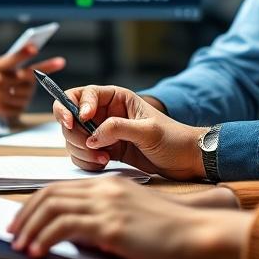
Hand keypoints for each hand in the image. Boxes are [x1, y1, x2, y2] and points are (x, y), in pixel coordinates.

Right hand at [0, 44, 65, 119]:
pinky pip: (22, 106)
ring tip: (20, 88)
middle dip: (39, 73)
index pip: (12, 59)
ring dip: (29, 91)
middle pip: (28, 77)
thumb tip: (36, 60)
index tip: (34, 48)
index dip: (23, 53)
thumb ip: (11, 63)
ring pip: (27, 93)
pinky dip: (22, 103)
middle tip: (55, 64)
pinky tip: (14, 99)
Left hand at [7, 177, 250, 258]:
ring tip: (19, 246)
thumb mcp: (129, 218)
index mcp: (108, 185)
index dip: (35, 202)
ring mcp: (106, 205)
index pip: (60, 187)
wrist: (193, 233)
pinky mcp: (109, 225)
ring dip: (30, 228)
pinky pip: (64, 227)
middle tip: (12, 233)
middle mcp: (103, 189)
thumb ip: (103, 218)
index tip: (22, 220)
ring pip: (52, 208)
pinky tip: (37, 252)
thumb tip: (73, 234)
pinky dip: (44, 238)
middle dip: (25, 214)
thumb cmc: (166, 231)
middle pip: (50, 194)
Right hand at [54, 85, 207, 180]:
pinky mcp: (105, 150)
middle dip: (76, 134)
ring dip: (82, 150)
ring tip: (103, 159)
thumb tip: (92, 135)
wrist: (186, 160)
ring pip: (74, 138)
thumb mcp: (148, 131)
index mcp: (117, 98)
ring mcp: (104, 133)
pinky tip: (104, 164)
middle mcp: (106, 113)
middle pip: (72, 118)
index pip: (83, 94)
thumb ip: (119, 129)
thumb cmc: (173, 139)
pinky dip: (87, 161)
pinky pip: (83, 154)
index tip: (76, 121)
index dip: (73, 106)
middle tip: (90, 147)